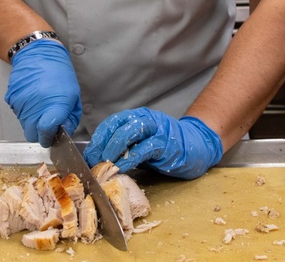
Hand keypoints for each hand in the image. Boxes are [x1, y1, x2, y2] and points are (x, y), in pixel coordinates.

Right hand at [4, 39, 81, 146]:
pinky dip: (25, 110)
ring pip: (24, 124)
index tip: (51, 136)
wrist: (37, 55)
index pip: (45, 134)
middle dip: (39, 133)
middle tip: (46, 123)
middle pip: (32, 135)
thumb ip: (70, 117)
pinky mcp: (12, 99)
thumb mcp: (74, 95)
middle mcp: (35, 107)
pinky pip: (18, 113)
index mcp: (54, 106)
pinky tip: (32, 97)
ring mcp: (21, 103)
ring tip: (40, 104)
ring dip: (32, 120)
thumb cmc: (59, 74)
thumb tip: (64, 132)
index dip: (48, 138)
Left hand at [83, 108, 222, 179]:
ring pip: (129, 132)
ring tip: (105, 163)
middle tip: (94, 162)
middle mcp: (145, 119)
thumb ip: (124, 148)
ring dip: (114, 148)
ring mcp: (155, 129)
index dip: (98, 139)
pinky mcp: (165, 143)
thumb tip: (99, 161)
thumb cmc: (164, 148)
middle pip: (117, 126)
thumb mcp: (140, 145)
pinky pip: (144, 149)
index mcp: (136, 117)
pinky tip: (122, 168)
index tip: (89, 155)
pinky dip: (130, 159)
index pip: (111, 123)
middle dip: (102, 144)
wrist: (195, 146)